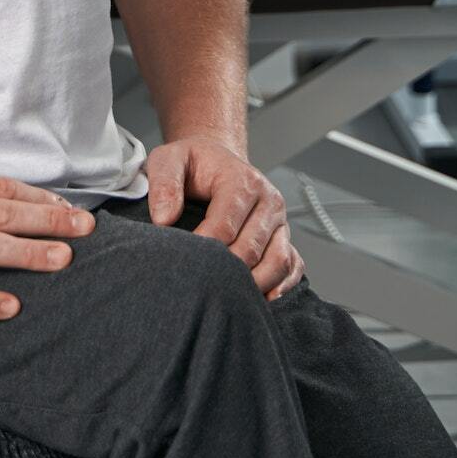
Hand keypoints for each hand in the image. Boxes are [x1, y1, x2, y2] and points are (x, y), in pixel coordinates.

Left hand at [145, 138, 304, 299]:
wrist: (216, 158)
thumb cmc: (193, 163)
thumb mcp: (168, 160)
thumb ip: (163, 183)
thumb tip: (163, 219)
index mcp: (241, 179)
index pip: (225, 226)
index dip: (203, 249)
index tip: (182, 262)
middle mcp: (268, 199)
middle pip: (250, 249)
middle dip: (225, 271)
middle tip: (199, 286)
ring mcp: (280, 220)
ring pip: (277, 261)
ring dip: (254, 284)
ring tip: (225, 297)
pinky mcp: (284, 236)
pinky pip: (292, 265)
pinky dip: (281, 286)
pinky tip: (261, 299)